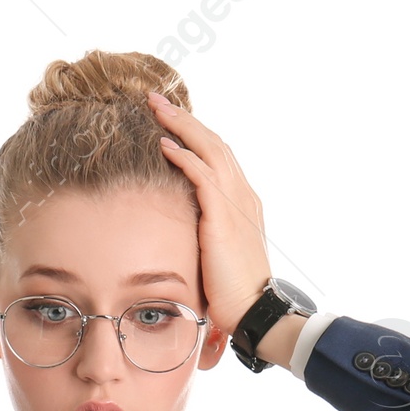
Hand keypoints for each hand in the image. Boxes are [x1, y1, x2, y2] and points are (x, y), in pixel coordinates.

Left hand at [146, 91, 271, 339]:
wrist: (253, 309)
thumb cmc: (234, 289)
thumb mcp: (219, 251)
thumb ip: (206, 229)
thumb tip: (183, 225)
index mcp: (243, 201)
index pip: (219, 155)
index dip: (195, 134)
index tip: (170, 120)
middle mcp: (243, 195)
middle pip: (213, 143)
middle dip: (184, 119)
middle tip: (157, 100)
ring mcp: (236, 204)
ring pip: (209, 150)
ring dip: (181, 126)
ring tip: (156, 109)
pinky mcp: (223, 218)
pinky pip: (203, 176)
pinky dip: (184, 157)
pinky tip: (164, 144)